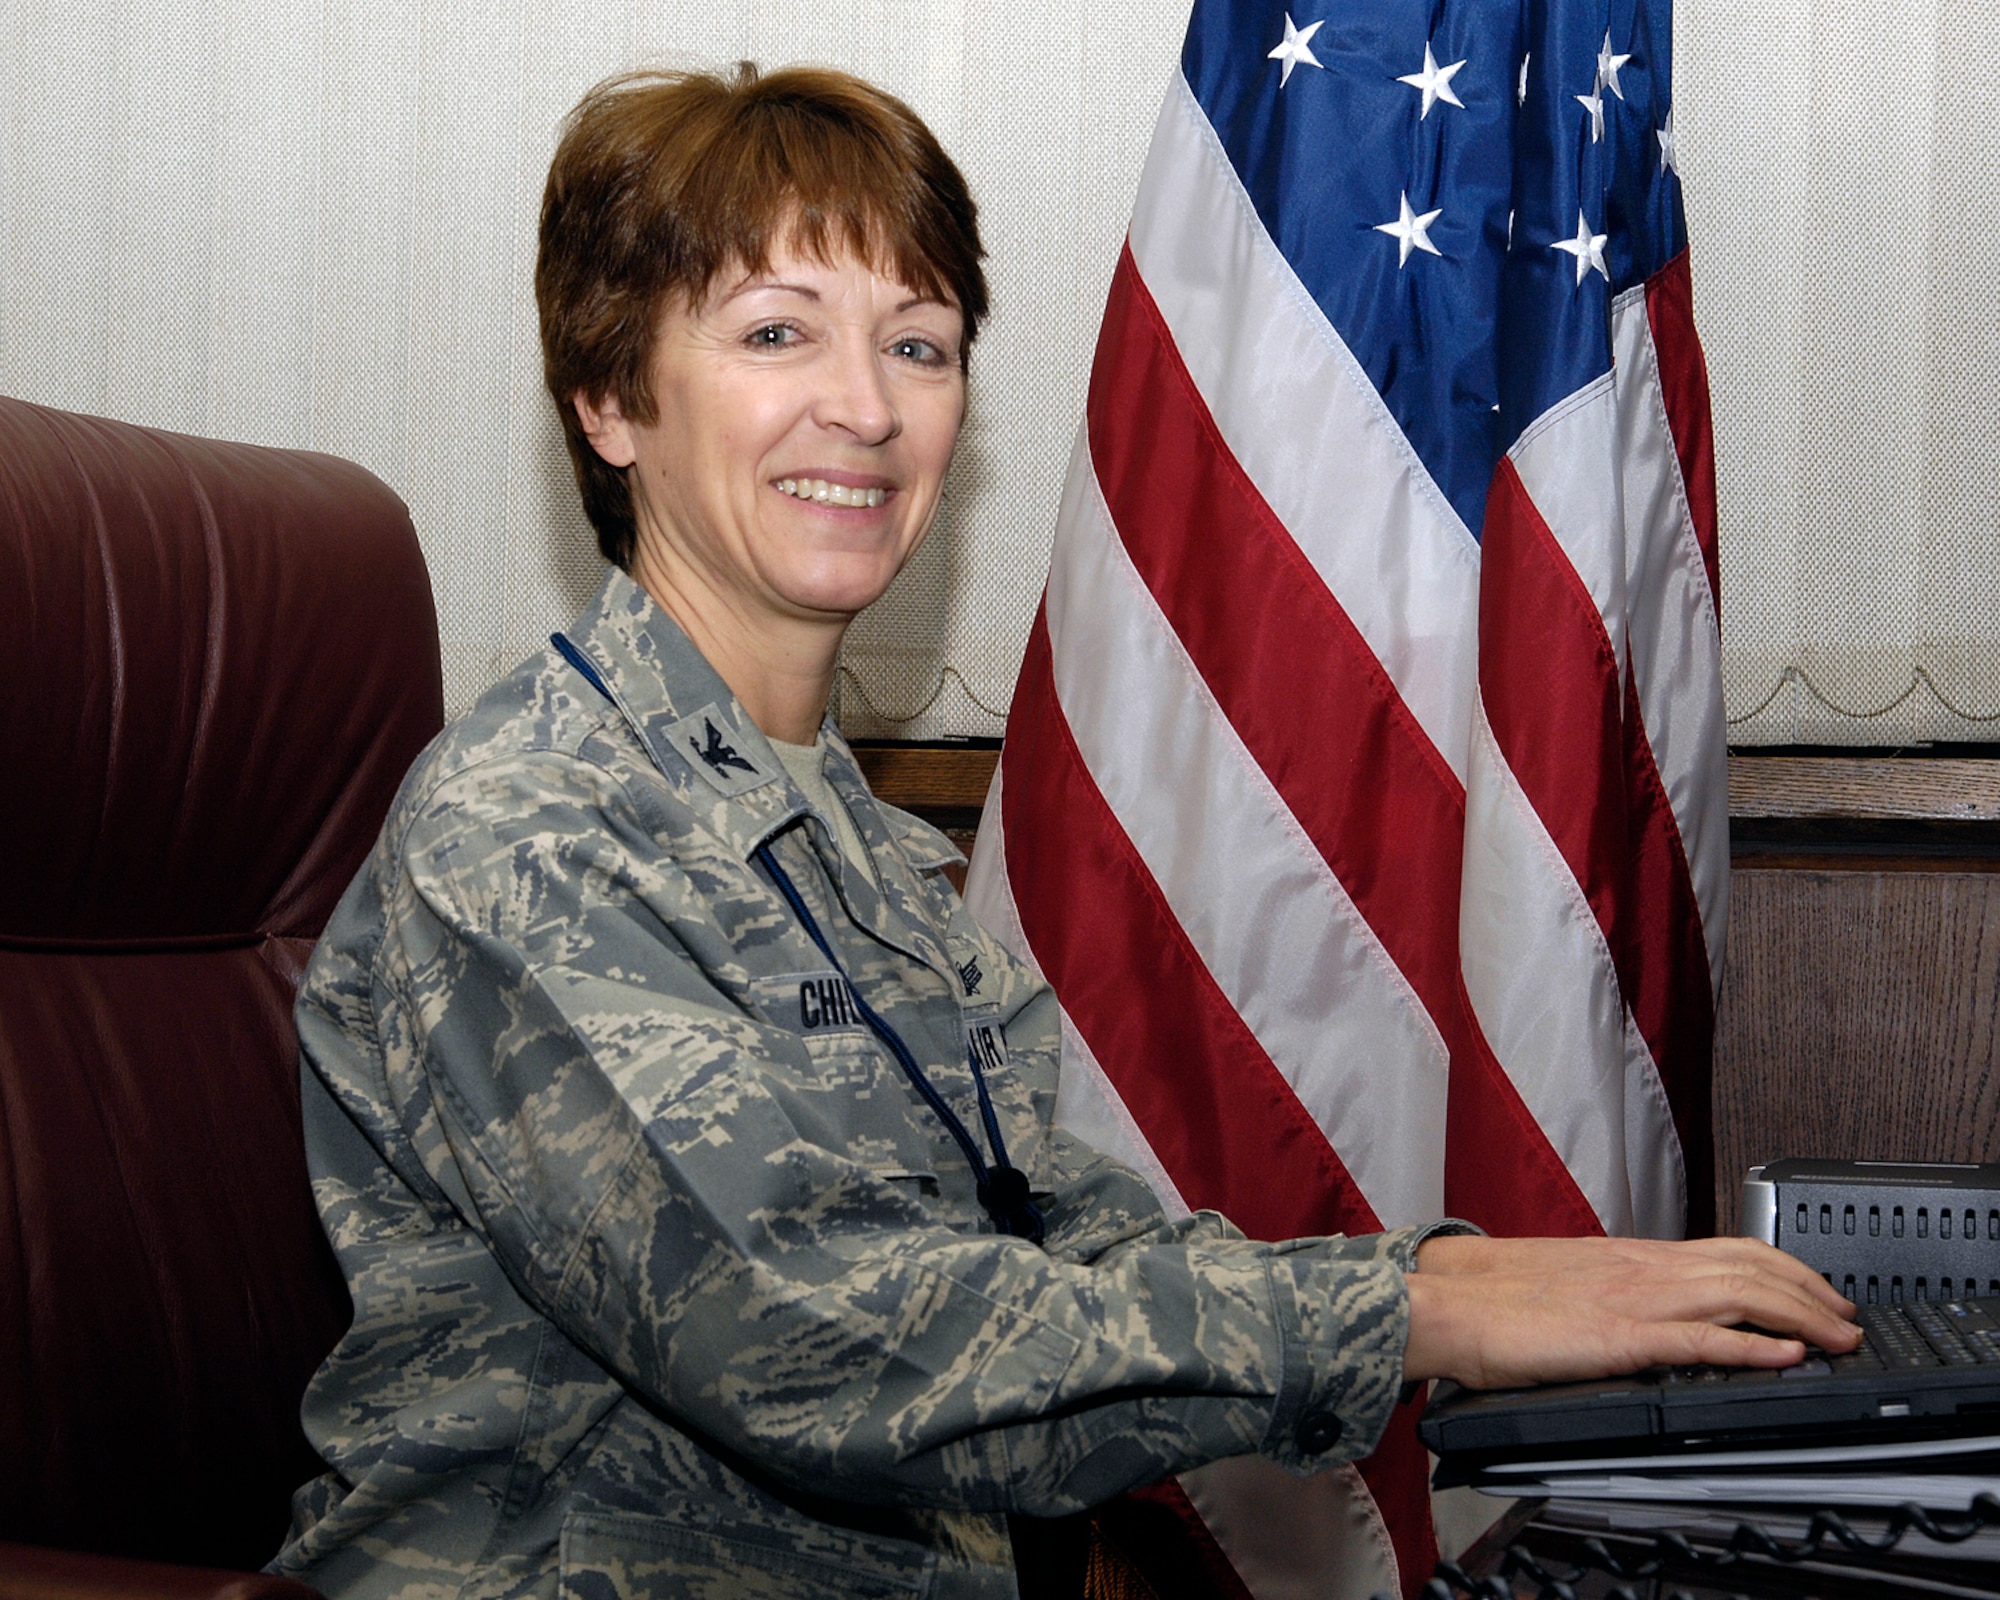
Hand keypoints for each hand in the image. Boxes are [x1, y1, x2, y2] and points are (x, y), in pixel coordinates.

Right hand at [1402, 1233, 1861, 1389]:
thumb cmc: (1493, 1297)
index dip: (1787, 1268)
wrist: (1445, 1299)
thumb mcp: (1570, 1284)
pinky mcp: (1619, 1337)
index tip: (1819, 1292)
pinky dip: (1753, 1348)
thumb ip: (1616, 1292)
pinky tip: (1785, 1357)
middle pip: (1751, 1266)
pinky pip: (1701, 1340)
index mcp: (1631, 1256)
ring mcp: (1633, 1299)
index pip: (1730, 1249)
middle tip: (1848, 1319)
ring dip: (1801, 1316)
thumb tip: (1649, 1313)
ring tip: (1838, 1339)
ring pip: (1740, 1294)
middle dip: (1812, 1292)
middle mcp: (1642, 1268)